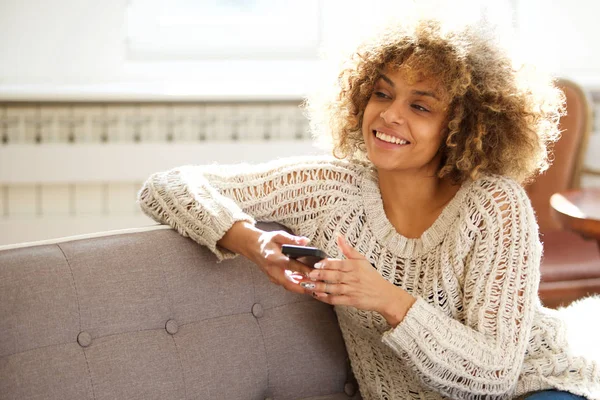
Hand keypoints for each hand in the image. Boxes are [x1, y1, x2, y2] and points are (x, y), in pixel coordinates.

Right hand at [218, 222, 313, 293]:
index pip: (289, 265)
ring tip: (318, 289)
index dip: (302, 269)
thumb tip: (305, 241)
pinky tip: (311, 285)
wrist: (254, 248)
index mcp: (273, 258)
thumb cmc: (267, 241)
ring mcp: (273, 277)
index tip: (314, 271)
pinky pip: (288, 285)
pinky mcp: (275, 279)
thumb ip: (292, 239)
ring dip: (303, 289)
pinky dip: (299, 287)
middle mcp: (272, 270)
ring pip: (289, 287)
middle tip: (318, 287)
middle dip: (304, 287)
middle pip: (289, 283)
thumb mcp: (278, 235)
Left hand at [300, 235, 414, 326]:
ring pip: (333, 288)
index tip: (317, 264)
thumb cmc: (371, 276)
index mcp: (354, 266)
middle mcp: (352, 278)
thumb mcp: (362, 260)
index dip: (327, 264)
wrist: (384, 295)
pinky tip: (317, 295)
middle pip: (334, 276)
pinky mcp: (351, 301)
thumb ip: (348, 249)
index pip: (339, 264)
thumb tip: (338, 236)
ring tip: (308, 285)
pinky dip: (325, 298)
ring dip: (319, 287)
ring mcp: (351, 290)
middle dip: (320, 275)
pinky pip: (336, 300)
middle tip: (309, 274)